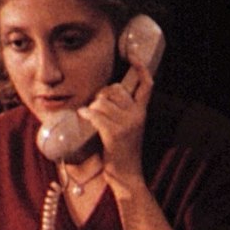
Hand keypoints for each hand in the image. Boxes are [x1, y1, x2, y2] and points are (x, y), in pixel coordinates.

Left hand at [78, 62, 152, 183]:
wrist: (127, 175)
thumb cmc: (121, 150)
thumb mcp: (127, 128)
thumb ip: (121, 111)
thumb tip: (104, 95)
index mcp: (141, 112)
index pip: (146, 84)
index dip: (141, 68)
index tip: (133, 54)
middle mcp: (137, 115)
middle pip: (115, 89)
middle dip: (102, 95)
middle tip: (98, 108)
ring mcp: (127, 124)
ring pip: (102, 102)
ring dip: (92, 108)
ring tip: (92, 118)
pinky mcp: (115, 133)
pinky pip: (95, 114)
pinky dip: (87, 114)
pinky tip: (84, 117)